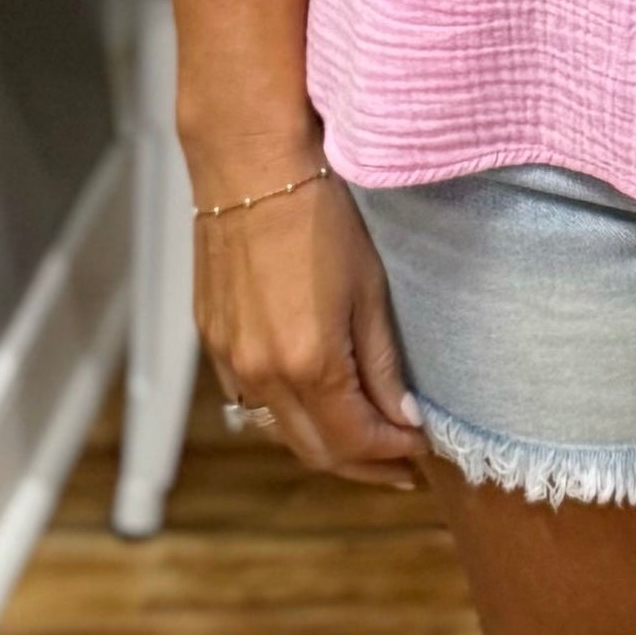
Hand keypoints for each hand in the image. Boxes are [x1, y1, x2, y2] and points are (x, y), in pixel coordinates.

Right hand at [197, 169, 421, 486]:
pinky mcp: (213, 343)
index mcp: (309, 364)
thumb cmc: (318, 217)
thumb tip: (402, 418)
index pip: (357, 440)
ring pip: (279, 433)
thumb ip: (383, 365)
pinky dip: (288, 418)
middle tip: (400, 467)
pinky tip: (316, 408)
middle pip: (316, 451)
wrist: (250, 167)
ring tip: (363, 445)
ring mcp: (230, 362)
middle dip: (363, 465)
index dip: (394, 453)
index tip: (422, 448)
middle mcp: (262, 374)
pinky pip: (251, 403)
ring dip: (324, 447)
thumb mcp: (369, 291)